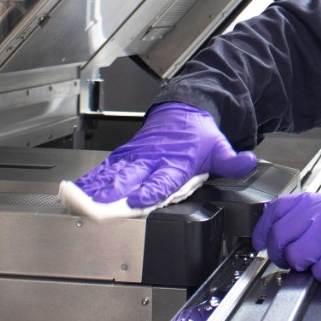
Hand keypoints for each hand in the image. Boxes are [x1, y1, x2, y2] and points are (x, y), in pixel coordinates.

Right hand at [73, 102, 256, 207]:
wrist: (182, 110)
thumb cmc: (197, 134)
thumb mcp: (219, 146)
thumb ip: (231, 160)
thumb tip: (247, 162)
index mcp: (176, 161)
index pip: (162, 180)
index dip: (150, 191)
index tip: (138, 202)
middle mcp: (152, 160)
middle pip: (130, 180)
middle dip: (112, 195)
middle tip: (95, 209)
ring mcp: (135, 158)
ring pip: (112, 175)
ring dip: (94, 190)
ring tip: (76, 203)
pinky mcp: (123, 157)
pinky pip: (104, 171)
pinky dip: (88, 182)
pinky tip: (73, 193)